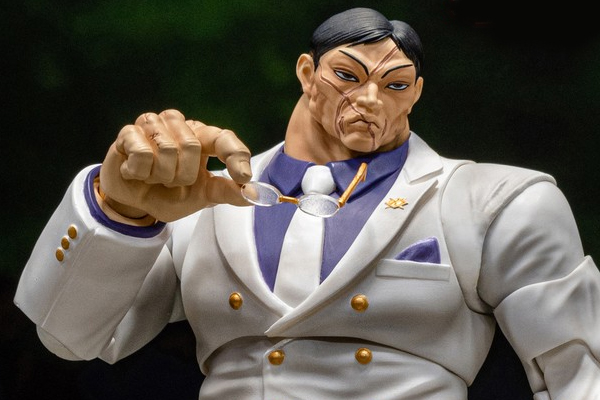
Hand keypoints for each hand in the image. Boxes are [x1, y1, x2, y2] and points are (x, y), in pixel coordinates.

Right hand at [99, 109, 251, 221]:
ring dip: (160, 175)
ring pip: (167, 149)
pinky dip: (140, 171)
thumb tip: (252, 193)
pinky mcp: (129, 132)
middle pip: (192, 147)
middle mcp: (180, 125)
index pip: (224, 138)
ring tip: (153, 176)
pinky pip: (143, 153)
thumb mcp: (202, 197)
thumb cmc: (169, 194)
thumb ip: (226, 192)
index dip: (235, 155)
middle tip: (171, 181)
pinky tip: (135, 171)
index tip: (243, 176)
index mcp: (203, 138)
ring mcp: (154, 125)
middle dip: (181, 176)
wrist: (134, 202)